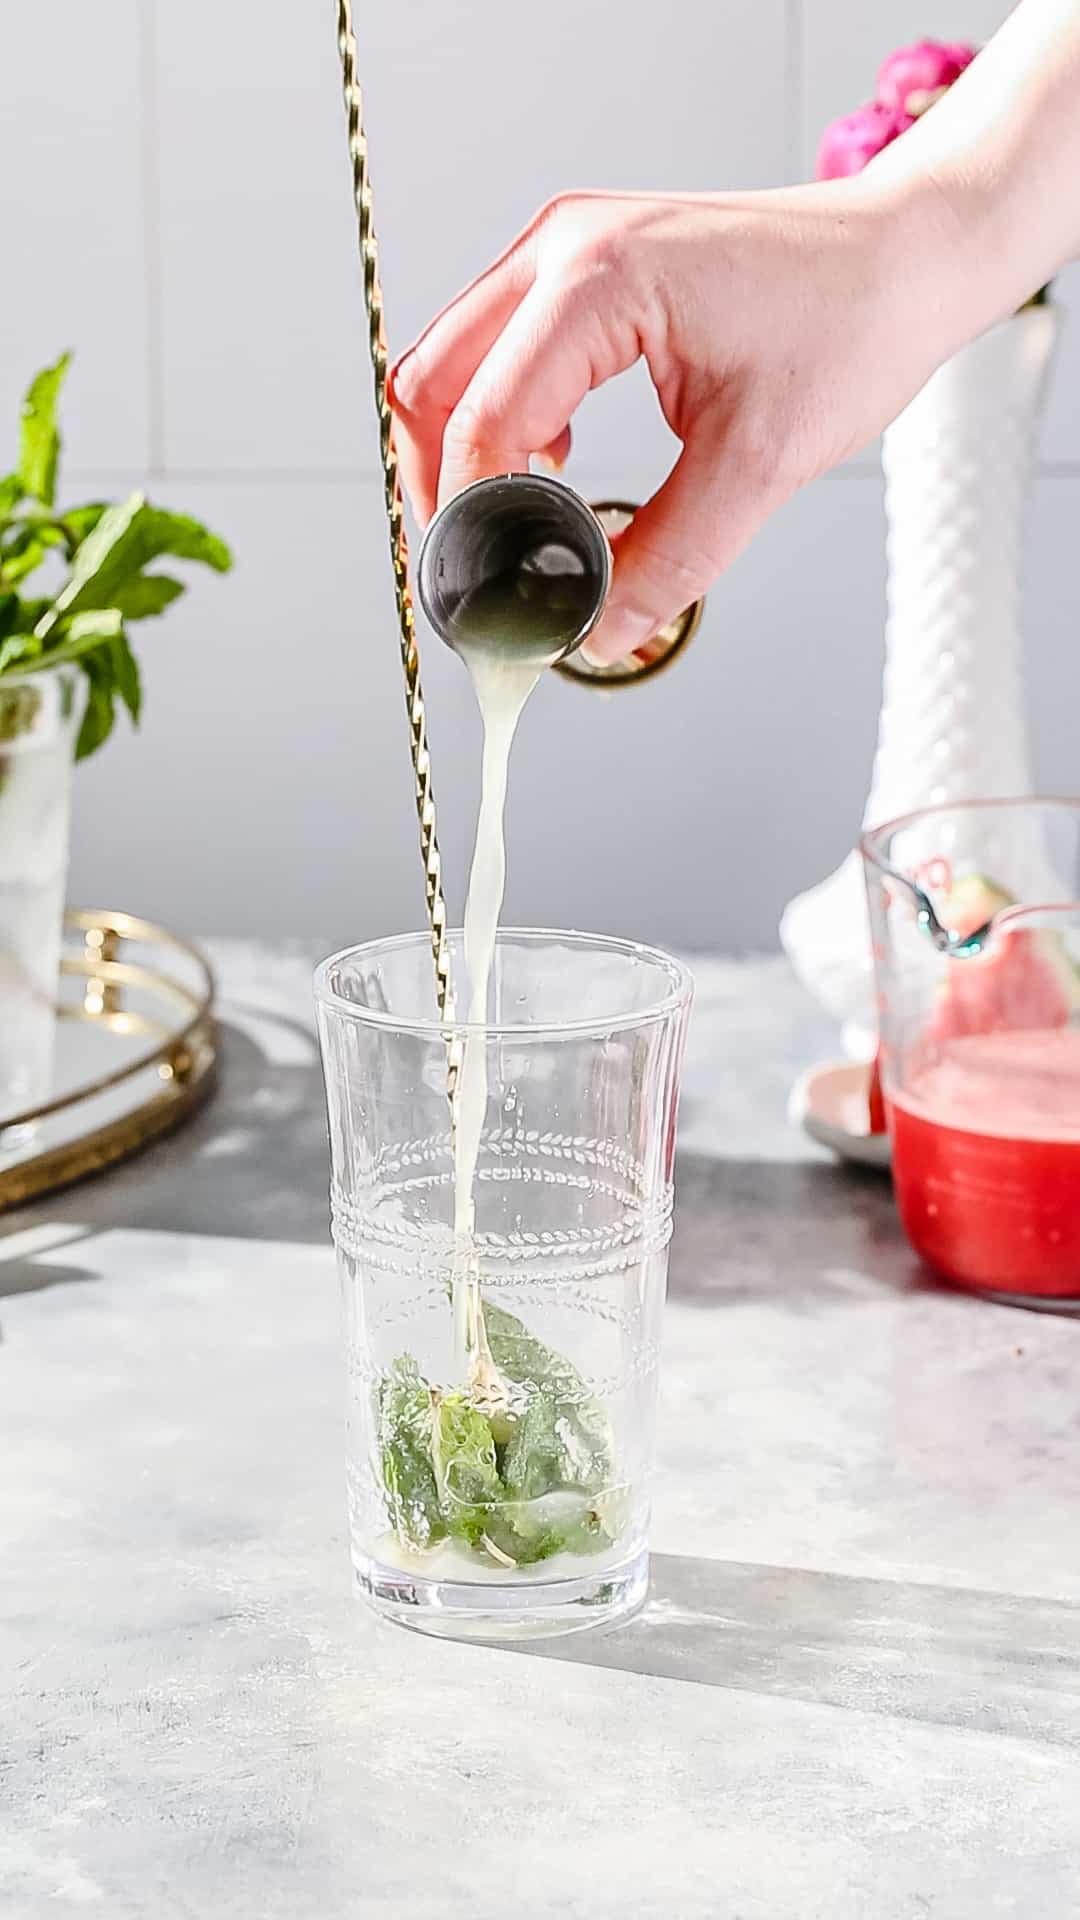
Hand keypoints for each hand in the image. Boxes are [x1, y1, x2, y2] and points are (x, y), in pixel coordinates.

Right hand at [390, 181, 966, 661]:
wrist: (902, 256)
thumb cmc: (851, 323)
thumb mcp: (758, 464)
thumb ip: (668, 559)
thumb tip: (601, 629)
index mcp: (597, 280)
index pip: (483, 419)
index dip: (475, 523)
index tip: (494, 596)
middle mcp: (563, 246)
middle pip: (430, 383)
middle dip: (441, 490)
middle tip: (478, 574)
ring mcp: (566, 246)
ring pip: (449, 362)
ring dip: (462, 452)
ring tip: (509, 530)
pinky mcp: (581, 265)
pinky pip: (494, 345)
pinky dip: (496, 416)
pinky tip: (545, 467)